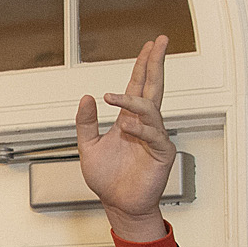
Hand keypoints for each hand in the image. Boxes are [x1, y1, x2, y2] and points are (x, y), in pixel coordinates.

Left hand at [74, 34, 176, 240]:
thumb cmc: (107, 178)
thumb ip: (85, 123)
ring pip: (150, 109)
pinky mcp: (161, 153)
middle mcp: (144, 124)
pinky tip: (127, 127)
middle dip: (156, 64)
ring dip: (133, 101)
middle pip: (153, 87)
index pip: (138, 86)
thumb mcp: (88, 147)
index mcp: (129, 119)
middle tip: (159, 43)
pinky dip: (140, 129)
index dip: (143, 65)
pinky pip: (154, 135)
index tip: (149, 45)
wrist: (117, 203)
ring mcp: (155, 137)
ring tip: (114, 99)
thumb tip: (87, 97)